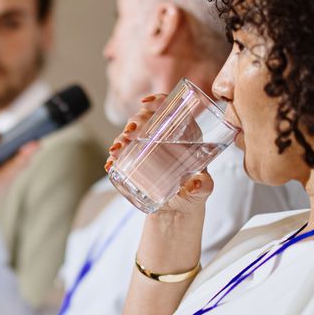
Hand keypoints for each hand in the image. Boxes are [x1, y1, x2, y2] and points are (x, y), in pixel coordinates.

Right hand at [106, 95, 211, 222]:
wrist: (176, 213)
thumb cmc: (192, 194)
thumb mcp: (201, 190)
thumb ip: (202, 187)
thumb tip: (195, 184)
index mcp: (183, 135)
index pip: (171, 110)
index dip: (158, 101)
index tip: (146, 104)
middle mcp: (163, 138)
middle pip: (147, 120)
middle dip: (135, 121)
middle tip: (129, 132)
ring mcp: (147, 150)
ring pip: (132, 135)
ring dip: (121, 138)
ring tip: (116, 149)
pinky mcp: (135, 164)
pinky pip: (123, 155)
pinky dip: (115, 158)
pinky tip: (110, 164)